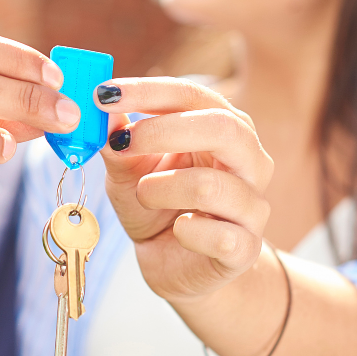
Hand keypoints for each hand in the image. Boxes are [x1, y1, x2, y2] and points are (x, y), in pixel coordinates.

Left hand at [95, 77, 273, 302]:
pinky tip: (177, 230)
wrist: (174, 264)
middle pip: (223, 128)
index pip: (193, 95)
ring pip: (212, 186)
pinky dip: (186, 232)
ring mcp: (252, 205)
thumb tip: (104, 112)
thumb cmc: (156, 207)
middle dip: (163, 131)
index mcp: (223, 128)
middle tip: (122, 143)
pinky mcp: (246, 248)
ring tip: (144, 195)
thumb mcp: (128, 171)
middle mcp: (249, 161)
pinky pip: (219, 236)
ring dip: (162, 188)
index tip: (104, 95)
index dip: (148, 91)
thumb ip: (119, 143)